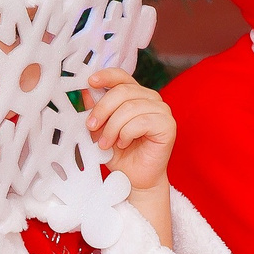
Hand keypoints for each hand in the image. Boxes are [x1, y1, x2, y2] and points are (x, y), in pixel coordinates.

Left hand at [83, 70, 175, 192]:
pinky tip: (123, 143)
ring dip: (112, 128)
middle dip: (102, 110)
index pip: (121, 76)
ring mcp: (162, 110)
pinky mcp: (168, 125)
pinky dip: (126, 134)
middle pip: (122, 92)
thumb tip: (85, 92)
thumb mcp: (101, 129)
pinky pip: (141, 122)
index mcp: (135, 95)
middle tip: (91, 127)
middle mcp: (150, 98)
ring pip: (130, 108)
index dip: (105, 76)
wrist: (134, 178)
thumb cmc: (120, 154)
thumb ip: (96, 110)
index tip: (90, 82)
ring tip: (106, 143)